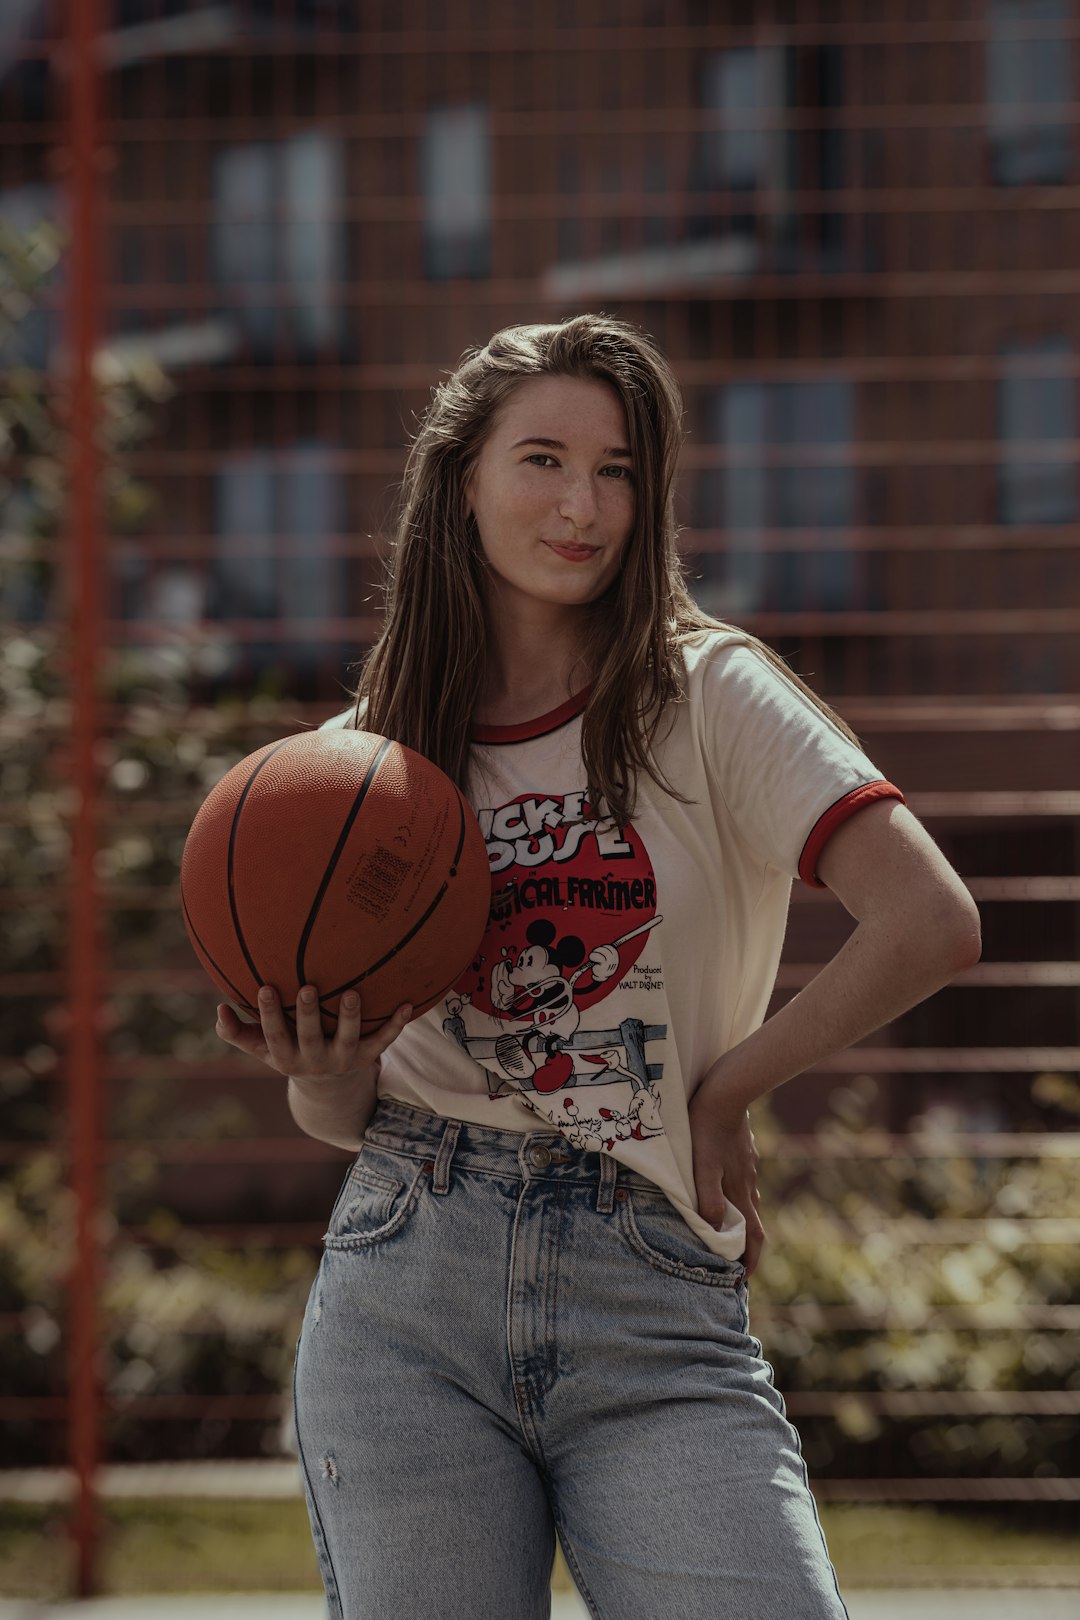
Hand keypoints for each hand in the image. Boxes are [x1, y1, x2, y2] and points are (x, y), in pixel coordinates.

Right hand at [215, 984, 411, 1087]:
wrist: (330, 1091)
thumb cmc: (290, 1054)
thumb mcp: (262, 1049)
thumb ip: (236, 1032)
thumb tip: (218, 1010)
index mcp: (286, 1057)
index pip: (274, 1035)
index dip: (269, 1014)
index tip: (265, 987)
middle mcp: (315, 1061)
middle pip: (310, 1037)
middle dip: (307, 1014)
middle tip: (307, 987)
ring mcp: (343, 1059)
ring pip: (349, 1039)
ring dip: (350, 1018)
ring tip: (352, 993)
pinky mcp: (368, 1057)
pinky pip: (384, 1042)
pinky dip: (396, 1025)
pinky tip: (407, 1004)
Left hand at [687, 1066, 765, 1276]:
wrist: (727, 1090)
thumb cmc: (707, 1128)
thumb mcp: (702, 1165)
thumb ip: (708, 1197)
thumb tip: (716, 1230)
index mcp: (740, 1191)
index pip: (752, 1236)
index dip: (750, 1261)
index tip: (742, 1280)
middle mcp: (748, 1183)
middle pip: (751, 1223)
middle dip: (743, 1246)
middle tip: (730, 1262)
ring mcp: (747, 1167)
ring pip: (745, 1202)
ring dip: (738, 1222)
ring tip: (723, 1231)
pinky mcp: (743, 1153)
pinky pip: (741, 1183)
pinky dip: (734, 1198)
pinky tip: (722, 1191)